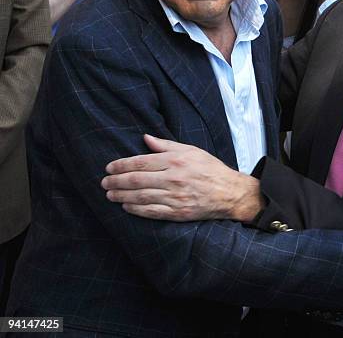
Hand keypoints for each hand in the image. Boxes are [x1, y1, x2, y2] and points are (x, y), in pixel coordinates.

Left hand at [101, 135, 263, 221]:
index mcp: (175, 160)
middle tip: (104, 182)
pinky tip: (126, 206)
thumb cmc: (210, 168)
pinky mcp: (177, 212)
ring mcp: (175, 197)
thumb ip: (166, 145)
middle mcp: (173, 178)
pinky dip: (136, 209)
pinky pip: (151, 211)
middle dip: (116, 181)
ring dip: (121, 196)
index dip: (122, 165)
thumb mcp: (191, 150)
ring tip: (109, 194)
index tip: (109, 167)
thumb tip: (145, 138)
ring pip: (140, 197)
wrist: (229, 192)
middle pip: (136, 180)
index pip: (141, 162)